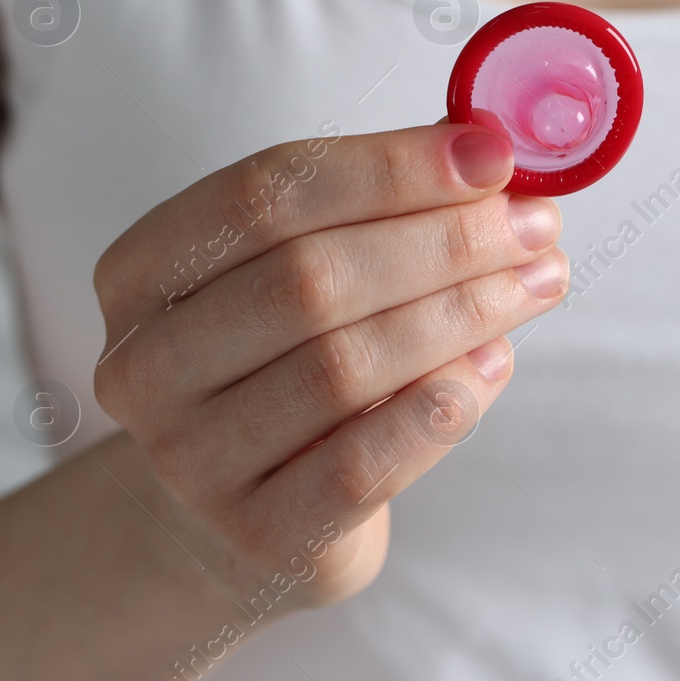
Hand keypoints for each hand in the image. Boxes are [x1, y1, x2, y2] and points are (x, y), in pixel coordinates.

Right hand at [91, 123, 565, 609]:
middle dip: (443, 242)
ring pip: (343, 367)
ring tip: (537, 283)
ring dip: (461, 315)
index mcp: (142, 273)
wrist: (231, 521)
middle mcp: (145, 366)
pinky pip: (364, 465)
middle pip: (308, 279)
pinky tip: (494, 363)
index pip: (266, 195)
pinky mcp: (260, 535)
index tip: (491, 154)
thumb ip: (379, 209)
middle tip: (537, 225)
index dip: (387, 169)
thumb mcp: (302, 277)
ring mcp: (193, 460)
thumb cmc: (281, 369)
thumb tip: (486, 145)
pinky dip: (438, 408)